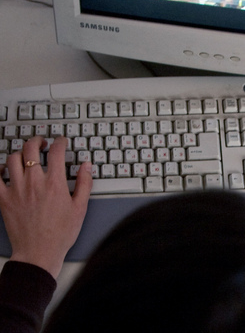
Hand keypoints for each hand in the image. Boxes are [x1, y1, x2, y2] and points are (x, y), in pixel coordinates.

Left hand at [0, 136, 92, 277]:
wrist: (38, 254)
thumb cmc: (60, 234)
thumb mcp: (80, 207)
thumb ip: (84, 183)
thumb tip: (86, 165)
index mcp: (54, 183)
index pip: (56, 151)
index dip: (60, 141)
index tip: (61, 142)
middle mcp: (34, 183)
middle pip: (31, 149)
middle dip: (38, 140)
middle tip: (42, 143)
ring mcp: (17, 190)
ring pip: (13, 159)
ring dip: (21, 153)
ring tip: (26, 155)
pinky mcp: (4, 200)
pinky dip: (0, 169)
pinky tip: (6, 169)